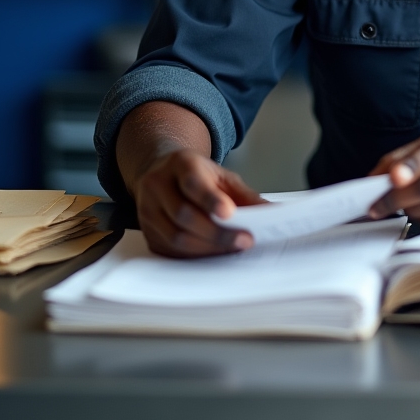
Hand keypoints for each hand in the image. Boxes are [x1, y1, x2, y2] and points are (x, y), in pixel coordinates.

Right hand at [133, 148, 264, 257]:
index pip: (193, 183)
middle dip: (217, 233)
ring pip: (175, 237)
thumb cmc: (197, 175)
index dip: (211, 200)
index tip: (229, 213)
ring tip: (233, 247)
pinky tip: (214, 252)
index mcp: (180, 164)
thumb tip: (271, 212)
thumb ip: (244, 194)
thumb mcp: (222, 175)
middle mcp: (158, 185)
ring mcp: (148, 210)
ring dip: (208, 247)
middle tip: (244, 239)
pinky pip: (170, 250)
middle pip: (184, 215)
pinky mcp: (148, 232)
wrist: (164, 172)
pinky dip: (195, 255)